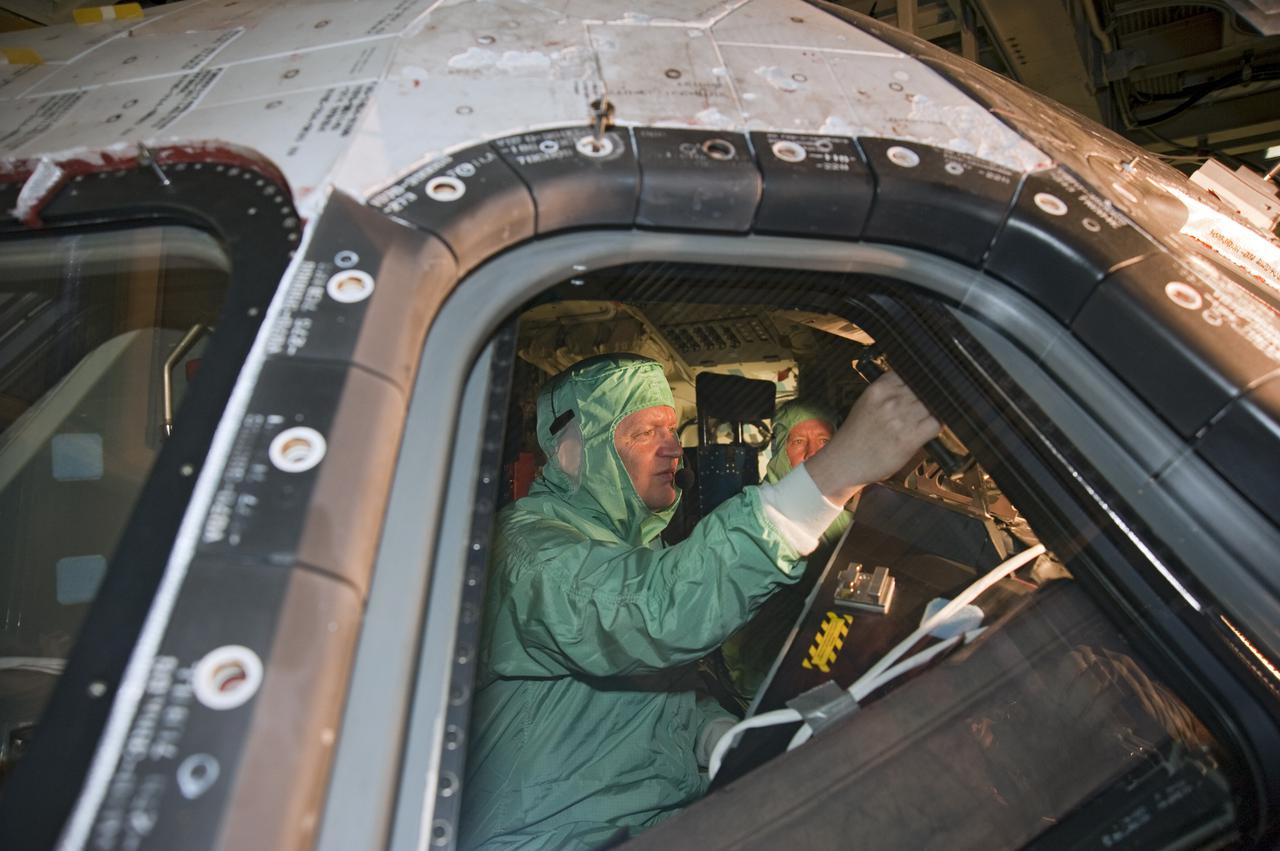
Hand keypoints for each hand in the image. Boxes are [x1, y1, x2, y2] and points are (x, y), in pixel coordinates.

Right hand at [805, 372, 939, 504]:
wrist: (843, 462)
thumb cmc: (854, 436)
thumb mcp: (866, 403)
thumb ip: (887, 392)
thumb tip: (913, 387)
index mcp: (879, 388)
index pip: (911, 375)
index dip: (917, 384)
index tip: (918, 391)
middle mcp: (890, 401)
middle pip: (923, 390)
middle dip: (924, 400)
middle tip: (917, 411)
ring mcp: (901, 419)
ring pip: (931, 406)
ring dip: (928, 414)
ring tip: (918, 423)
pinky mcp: (909, 438)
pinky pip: (935, 424)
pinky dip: (934, 427)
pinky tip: (924, 431)